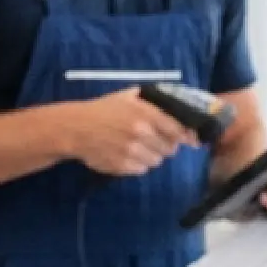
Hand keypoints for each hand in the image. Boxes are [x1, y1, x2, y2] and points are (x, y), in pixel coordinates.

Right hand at [58, 90, 188, 177]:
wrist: (76, 128)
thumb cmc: (103, 110)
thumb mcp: (127, 96)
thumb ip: (152, 99)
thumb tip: (177, 104)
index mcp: (145, 113)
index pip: (178, 130)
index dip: (186, 136)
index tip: (190, 140)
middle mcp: (141, 133)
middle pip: (170, 148)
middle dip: (166, 146)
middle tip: (156, 142)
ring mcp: (132, 151)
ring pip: (157, 161)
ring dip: (152, 156)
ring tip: (139, 148)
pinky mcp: (123, 166)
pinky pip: (142, 170)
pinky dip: (139, 165)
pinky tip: (128, 155)